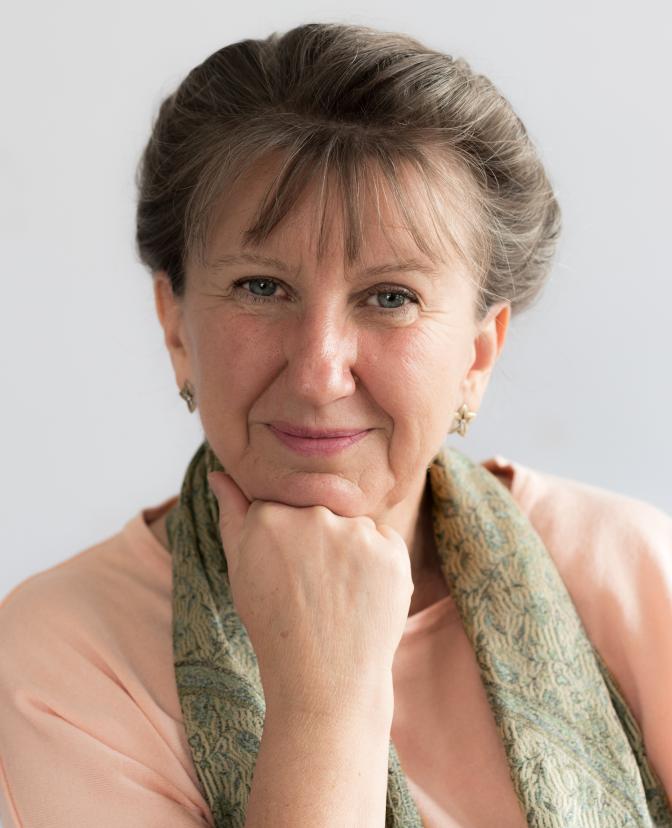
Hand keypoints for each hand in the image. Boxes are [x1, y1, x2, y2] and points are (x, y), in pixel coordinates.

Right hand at [207, 471, 413, 716]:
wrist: (324, 679)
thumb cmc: (275, 624)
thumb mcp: (240, 569)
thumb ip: (232, 514)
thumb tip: (217, 473)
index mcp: (270, 516)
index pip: (284, 506)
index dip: (285, 540)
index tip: (285, 571)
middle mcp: (314, 517)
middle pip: (319, 512)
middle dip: (318, 541)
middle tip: (312, 587)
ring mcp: (356, 534)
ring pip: (353, 526)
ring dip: (349, 550)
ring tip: (337, 595)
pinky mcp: (392, 551)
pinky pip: (383, 541)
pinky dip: (376, 564)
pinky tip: (361, 595)